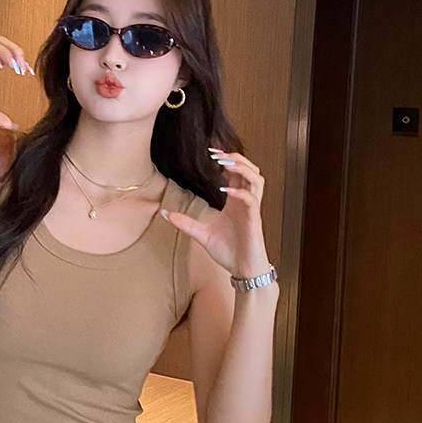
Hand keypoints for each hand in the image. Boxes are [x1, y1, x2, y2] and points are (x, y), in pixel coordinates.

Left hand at [162, 149, 272, 279]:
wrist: (243, 271)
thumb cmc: (228, 252)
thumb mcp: (201, 235)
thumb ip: (186, 223)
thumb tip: (164, 213)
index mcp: (235, 201)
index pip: (236, 173)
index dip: (226, 159)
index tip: (210, 151)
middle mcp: (245, 202)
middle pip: (250, 170)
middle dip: (235, 158)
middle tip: (216, 154)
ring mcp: (251, 211)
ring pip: (256, 180)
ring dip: (242, 168)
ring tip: (225, 164)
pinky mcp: (254, 221)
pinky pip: (252, 200)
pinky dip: (240, 192)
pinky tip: (225, 190)